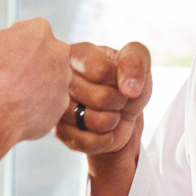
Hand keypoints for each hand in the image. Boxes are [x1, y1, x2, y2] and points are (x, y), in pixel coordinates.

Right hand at [0, 18, 70, 142]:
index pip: (27, 30)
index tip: (2, 54)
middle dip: (29, 59)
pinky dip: (38, 102)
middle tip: (8, 73)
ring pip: (49, 76)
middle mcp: (58, 51)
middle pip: (43, 51)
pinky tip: (20, 106)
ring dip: (35, 81)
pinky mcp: (62, 103)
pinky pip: (50, 99)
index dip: (12, 42)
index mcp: (39, 30)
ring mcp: (63, 79)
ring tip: (12, 92)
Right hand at [56, 42, 151, 160]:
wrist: (123, 113)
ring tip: (108, 112)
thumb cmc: (125, 82)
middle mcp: (59, 79)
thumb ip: (135, 62)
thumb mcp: (139, 61)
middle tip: (116, 99)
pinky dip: (104, 139)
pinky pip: (87, 141)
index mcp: (75, 53)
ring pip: (93, 121)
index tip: (119, 79)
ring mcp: (56, 106)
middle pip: (100, 98)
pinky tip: (103, 130)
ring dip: (111, 120)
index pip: (102, 71)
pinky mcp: (59, 131)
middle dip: (118, 102)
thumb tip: (129, 88)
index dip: (121, 81)